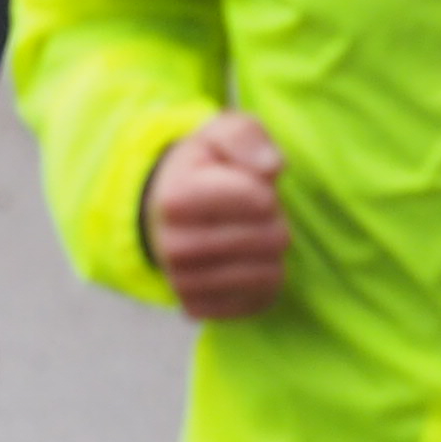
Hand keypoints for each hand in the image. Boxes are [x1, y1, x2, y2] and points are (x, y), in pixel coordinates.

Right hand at [145, 112, 290, 319]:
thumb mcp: (222, 133)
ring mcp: (182, 283)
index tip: (250, 185)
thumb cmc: (206, 168)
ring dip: (272, 250)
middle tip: (253, 212)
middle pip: (272, 238)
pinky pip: (261, 299)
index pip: (260, 201)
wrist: (165, 211)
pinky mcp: (197, 308)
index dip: (267, 189)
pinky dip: (266, 279)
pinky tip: (246, 261)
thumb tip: (272, 167)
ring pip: (271, 273)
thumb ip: (247, 137)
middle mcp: (173, 246)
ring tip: (249, 233)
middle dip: (274, 220)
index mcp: (176, 198)